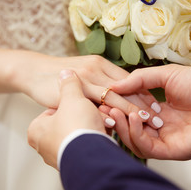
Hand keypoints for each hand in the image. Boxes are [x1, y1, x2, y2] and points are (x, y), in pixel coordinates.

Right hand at [12, 51, 161, 127]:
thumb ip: (100, 83)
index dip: (143, 94)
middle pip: (125, 87)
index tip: (156, 108)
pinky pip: (93, 104)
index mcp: (101, 64)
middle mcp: (96, 68)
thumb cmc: (60, 75)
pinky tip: (116, 125)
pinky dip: (106, 114)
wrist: (32, 71)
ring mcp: (85, 78)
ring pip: (113, 96)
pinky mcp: (72, 91)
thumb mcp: (84, 74)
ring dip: (130, 110)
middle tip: (158, 119)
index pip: (129, 79)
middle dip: (142, 104)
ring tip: (145, 123)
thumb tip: (117, 101)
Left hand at [27, 70, 106, 168]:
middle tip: (97, 109)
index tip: (84, 99)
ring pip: (78, 134)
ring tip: (103, 120)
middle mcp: (44, 145)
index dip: (73, 101)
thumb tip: (66, 72)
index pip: (55, 109)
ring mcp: (59, 156)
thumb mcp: (72, 98)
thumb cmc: (76, 126)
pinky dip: (94, 138)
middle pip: (69, 122)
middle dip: (84, 115)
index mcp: (36, 129)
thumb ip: (69, 84)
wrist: (92, 157)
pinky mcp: (76, 164)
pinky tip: (104, 132)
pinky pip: (86, 146)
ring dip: (92, 126)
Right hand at [110, 64, 190, 159]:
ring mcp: (167, 141)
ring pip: (136, 142)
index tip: (104, 97)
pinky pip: (148, 149)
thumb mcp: (166, 75)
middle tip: (105, 107)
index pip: (131, 114)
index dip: (117, 107)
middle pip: (130, 130)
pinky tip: (132, 118)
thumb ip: (140, 80)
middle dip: (115, 119)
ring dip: (123, 128)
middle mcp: (160, 129)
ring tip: (115, 112)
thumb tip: (113, 85)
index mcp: (159, 113)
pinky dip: (136, 135)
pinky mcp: (174, 150)